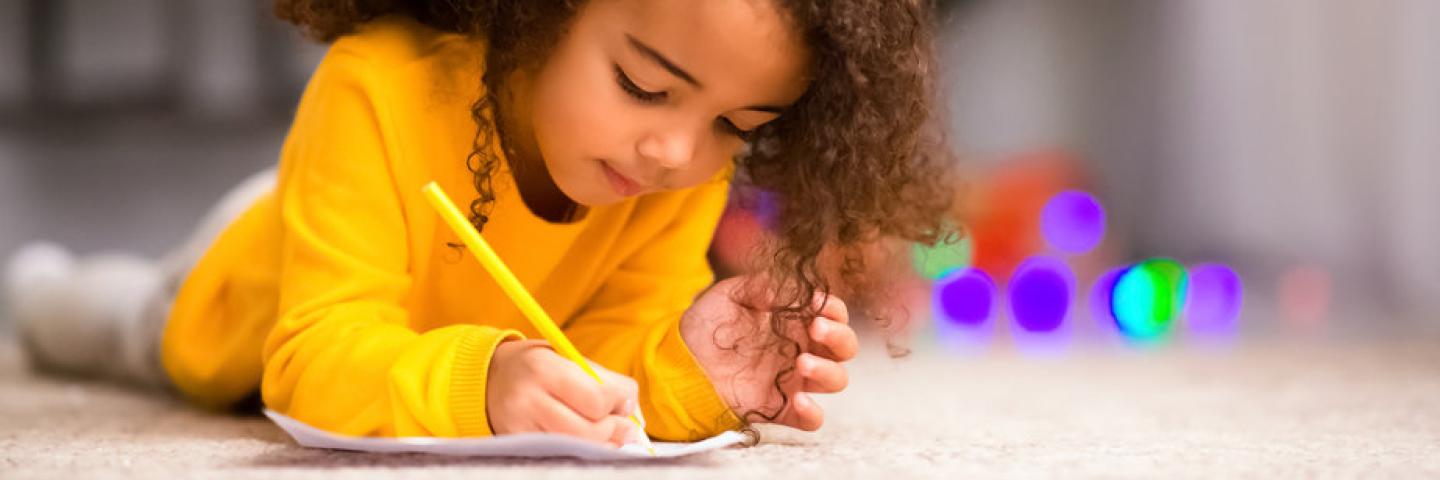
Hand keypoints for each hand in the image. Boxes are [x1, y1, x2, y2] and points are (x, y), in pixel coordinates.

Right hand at [486, 339, 639, 445]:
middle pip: (589, 430)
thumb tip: (632, 411)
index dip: (620, 403)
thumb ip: (602, 380)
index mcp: (545, 369)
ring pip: (577, 447)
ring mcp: (521, 427)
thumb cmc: (538, 366)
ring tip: (610, 434)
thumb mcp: (567, 358)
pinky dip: (582, 450)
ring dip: (603, 444)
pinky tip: (588, 441)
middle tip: (626, 427)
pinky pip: (561, 453)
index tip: (625, 401)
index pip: (597, 399)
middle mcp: (529, 400)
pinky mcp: (519, 445)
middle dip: (616, 430)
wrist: (489, 379)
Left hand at [680, 276, 858, 430]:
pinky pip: (812, 419)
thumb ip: (761, 286)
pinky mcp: (779, 408)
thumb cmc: (707, 325)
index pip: (833, 314)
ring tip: (801, 362)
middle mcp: (802, 349)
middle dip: (839, 336)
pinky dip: (814, 412)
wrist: (680, 361)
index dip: (834, 308)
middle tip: (815, 328)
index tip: (817, 304)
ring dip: (828, 370)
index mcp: (795, 321)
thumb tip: (790, 291)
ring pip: (836, 379)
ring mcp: (793, 380)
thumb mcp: (730, 294)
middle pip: (844, 347)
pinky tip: (800, 400)